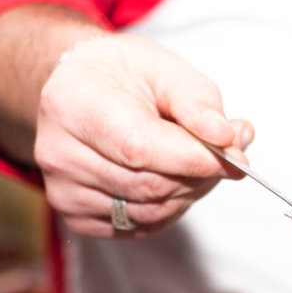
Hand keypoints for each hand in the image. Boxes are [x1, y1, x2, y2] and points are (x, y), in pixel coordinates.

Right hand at [35, 34, 253, 237]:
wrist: (78, 92)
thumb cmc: (121, 75)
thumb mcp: (162, 67)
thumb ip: (197, 101)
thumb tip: (228, 138)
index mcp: (71, 104)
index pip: (138, 147)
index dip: (192, 158)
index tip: (233, 156)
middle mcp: (58, 154)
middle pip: (149, 185)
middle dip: (199, 174)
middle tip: (224, 151)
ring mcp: (64, 192)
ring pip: (151, 210)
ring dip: (189, 191)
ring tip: (197, 159)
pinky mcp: (77, 219)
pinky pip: (141, 226)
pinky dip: (170, 206)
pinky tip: (171, 177)